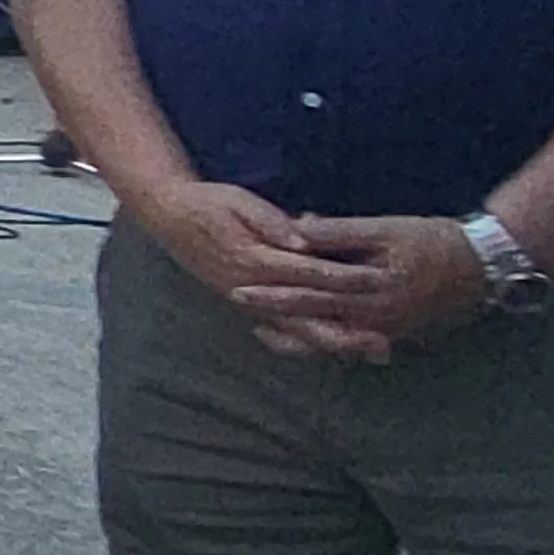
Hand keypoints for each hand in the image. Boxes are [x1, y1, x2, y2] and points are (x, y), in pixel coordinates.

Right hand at [133, 180, 372, 325]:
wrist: (169, 218)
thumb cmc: (207, 204)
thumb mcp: (239, 202)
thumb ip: (272, 222)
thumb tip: (303, 239)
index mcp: (255, 260)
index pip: (310, 272)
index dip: (346, 278)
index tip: (380, 283)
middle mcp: (254, 289)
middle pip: (307, 318)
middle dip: (348, 333)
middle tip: (384, 345)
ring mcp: (250, 302)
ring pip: (297, 331)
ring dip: (335, 343)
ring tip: (370, 351)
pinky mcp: (249, 305)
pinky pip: (284, 330)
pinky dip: (311, 341)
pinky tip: (335, 346)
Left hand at [223, 213, 485, 360]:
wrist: (480, 266)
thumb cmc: (432, 241)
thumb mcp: (386, 230)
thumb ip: (339, 232)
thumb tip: (295, 228)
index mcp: (368, 294)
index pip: (309, 294)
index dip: (272, 292)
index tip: (238, 287)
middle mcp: (372, 320)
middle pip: (312, 322)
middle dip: (274, 315)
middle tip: (238, 304)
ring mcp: (382, 330)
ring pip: (328, 339)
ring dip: (295, 334)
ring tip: (260, 327)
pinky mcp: (390, 331)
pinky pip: (347, 340)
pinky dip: (322, 336)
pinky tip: (303, 331)